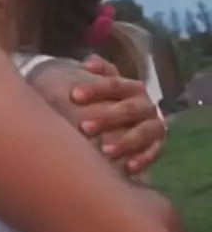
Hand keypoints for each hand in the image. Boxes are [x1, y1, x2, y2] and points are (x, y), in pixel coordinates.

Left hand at [74, 55, 166, 173]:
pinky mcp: (157, 146)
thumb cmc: (107, 106)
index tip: (74, 95)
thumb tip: (88, 64)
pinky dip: (143, 159)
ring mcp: (154, 126)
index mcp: (131, 88)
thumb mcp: (103, 88)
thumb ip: (98, 73)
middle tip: (84, 127)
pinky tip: (128, 167)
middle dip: (107, 117)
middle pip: (129, 109)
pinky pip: (154, 153)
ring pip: (144, 131)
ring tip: (105, 151)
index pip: (115, 84)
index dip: (95, 89)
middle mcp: (145, 105)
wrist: (125, 129)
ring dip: (126, 141)